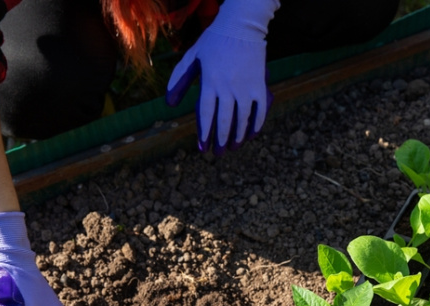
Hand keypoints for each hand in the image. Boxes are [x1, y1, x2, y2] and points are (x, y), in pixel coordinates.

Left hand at [166, 0, 279, 153]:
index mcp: (210, 81)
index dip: (204, 133)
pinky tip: (251, 135)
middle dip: (220, 140)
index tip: (202, 147)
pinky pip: (260, 111)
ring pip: (242, 119)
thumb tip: (170, 104)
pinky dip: (256, 125)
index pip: (206, 114)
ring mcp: (246, 87)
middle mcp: (228, 87)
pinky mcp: (260, 86)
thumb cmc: (214, 42)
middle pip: (224, 121)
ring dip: (237, 136)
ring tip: (233, 148)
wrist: (242, 26)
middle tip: (217, 154)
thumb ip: (179, 79)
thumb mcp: (193, 57)